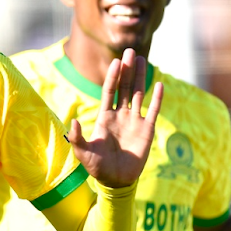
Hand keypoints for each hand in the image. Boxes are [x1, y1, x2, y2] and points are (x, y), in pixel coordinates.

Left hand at [67, 48, 162, 187]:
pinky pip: (153, 111)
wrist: (115, 180)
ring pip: (138, 94)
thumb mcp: (83, 152)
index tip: (115, 62)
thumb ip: (76, 137)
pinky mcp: (147, 130)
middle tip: (130, 50)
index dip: (112, 77)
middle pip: (124, 87)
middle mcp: (120, 115)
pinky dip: (157, 99)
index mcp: (104, 117)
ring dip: (140, 77)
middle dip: (127, 70)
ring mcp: (134, 121)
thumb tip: (71, 121)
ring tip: (141, 59)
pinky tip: (159, 84)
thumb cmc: (97, 166)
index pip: (109, 91)